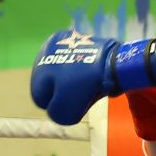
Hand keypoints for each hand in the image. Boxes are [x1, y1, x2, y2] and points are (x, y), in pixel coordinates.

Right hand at [31, 30, 155, 125]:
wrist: (115, 64)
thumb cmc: (86, 87)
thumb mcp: (66, 111)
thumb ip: (56, 114)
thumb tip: (57, 110)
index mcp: (40, 65)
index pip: (39, 96)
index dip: (55, 105)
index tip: (70, 104)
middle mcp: (48, 49)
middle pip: (50, 83)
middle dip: (62, 92)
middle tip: (79, 95)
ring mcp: (65, 42)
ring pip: (63, 73)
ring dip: (72, 82)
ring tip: (86, 86)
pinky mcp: (81, 41)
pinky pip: (77, 64)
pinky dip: (82, 72)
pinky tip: (91, 76)